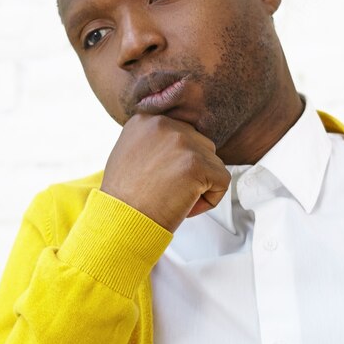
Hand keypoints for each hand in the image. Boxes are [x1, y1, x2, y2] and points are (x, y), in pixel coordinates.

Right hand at [99, 113, 230, 233]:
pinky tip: (186, 207)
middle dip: (192, 172)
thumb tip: (176, 148)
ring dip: (201, 185)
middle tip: (169, 192)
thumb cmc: (123, 199)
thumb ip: (152, 143)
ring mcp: (182, 142)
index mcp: (146, 121)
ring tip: (175, 199)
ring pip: (213, 162)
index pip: (182, 135)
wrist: (121, 222)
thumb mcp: (128, 155)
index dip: (177, 162)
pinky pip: (222, 180)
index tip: (163, 179)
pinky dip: (210, 199)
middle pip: (200, 146)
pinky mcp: (196, 163)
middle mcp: (164, 124)